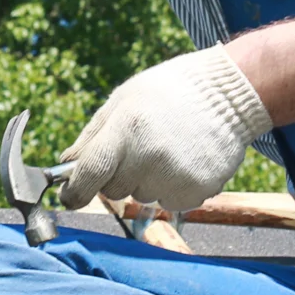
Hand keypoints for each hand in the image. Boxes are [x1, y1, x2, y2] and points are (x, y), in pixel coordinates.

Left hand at [59, 45, 272, 215]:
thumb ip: (91, 136)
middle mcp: (149, 156)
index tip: (70, 196)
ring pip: (141, 197)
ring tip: (168, 148)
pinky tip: (185, 160)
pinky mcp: (196, 192)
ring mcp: (175, 177)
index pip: (88, 176)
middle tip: (138, 149)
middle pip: (113, 191)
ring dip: (146, 181)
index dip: (74, 192)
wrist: (229, 93)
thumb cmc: (169, 92)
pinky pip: (168, 202)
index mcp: (126, 129)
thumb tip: (65, 166)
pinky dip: (171, 187)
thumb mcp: (123, 99)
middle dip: (117, 176)